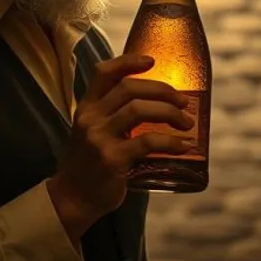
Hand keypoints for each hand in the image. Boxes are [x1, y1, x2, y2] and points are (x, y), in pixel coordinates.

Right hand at [48, 54, 192, 240]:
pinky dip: (170, 141)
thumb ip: (112, 116)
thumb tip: (155, 104)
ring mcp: (99, 138)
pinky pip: (147, 141)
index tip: (152, 60)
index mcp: (86, 108)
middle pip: (129, 88)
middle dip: (162, 90)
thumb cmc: (90, 165)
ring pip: (139, 109)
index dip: (128, 61)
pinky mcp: (112, 159)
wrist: (73, 199)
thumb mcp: (92, 132)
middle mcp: (90, 118)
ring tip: (187, 123)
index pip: (103, 73)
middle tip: (184, 101)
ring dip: (170, 112)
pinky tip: (183, 145)